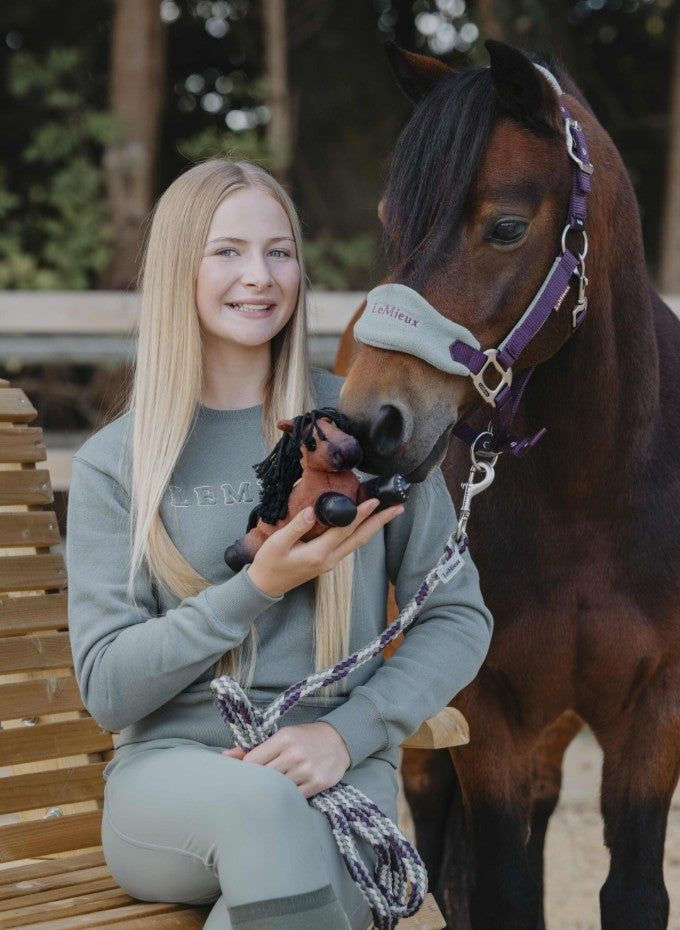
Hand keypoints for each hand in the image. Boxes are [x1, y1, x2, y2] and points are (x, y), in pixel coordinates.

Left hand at [222, 722, 350, 797]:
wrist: (339, 740)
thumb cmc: (304, 738)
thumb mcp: (281, 736)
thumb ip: (254, 748)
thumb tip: (225, 756)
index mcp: (283, 739)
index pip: (252, 761)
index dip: (243, 771)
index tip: (242, 776)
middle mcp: (294, 754)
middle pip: (263, 777)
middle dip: (256, 783)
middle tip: (252, 788)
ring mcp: (306, 770)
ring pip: (277, 789)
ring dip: (271, 791)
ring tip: (269, 790)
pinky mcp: (317, 784)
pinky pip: (294, 797)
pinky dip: (287, 797)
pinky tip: (285, 794)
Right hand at [246, 498, 403, 597]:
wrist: (265, 587)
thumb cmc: (269, 564)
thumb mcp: (278, 543)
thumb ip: (296, 526)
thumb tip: (313, 510)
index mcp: (319, 554)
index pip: (345, 530)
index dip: (360, 514)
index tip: (374, 500)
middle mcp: (330, 560)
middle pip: (360, 538)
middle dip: (380, 522)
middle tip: (398, 507)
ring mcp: (330, 562)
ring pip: (357, 542)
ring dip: (374, 527)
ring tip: (388, 513)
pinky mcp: (327, 562)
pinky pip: (349, 545)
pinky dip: (361, 532)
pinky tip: (365, 524)